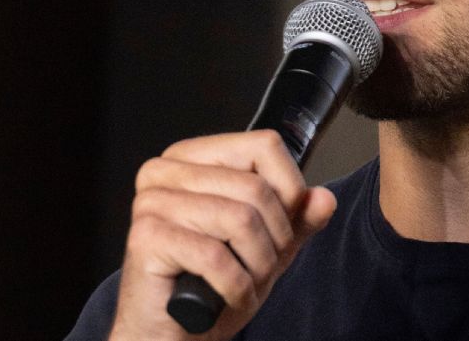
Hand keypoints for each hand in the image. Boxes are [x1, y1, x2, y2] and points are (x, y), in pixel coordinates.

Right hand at [107, 130, 336, 340]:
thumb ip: (295, 219)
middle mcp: (165, 171)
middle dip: (274, 240)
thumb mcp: (265, 247)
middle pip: (255, 187)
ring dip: (257, 266)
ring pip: (241, 219)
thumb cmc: (209, 287)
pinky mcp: (146, 236)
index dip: (289, 191)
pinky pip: (216, 257)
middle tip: (261, 267)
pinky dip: (236, 287)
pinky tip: (228, 296)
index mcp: (192, 158)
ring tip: (245, 282)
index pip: (263, 146)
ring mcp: (152, 201)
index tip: (283, 226)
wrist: (172, 332)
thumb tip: (323, 198)